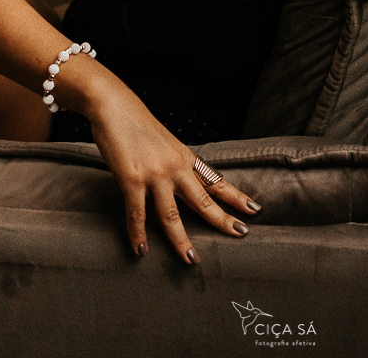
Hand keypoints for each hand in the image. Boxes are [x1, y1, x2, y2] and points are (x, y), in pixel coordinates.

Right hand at [87, 81, 260, 264]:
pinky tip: (141, 249)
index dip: (235, 196)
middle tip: (241, 234)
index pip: (215, 180)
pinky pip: (138, 214)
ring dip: (181, 240)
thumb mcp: (165, 143)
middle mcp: (175, 167)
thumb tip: (181, 179)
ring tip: (190, 259)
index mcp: (184, 157)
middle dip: (222, 220)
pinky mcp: (132, 180)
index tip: (253, 209)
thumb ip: (174, 163)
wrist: (114, 106)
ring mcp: (155, 174)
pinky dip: (139, 234)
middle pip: (203, 200)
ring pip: (172, 215)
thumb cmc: (136, 123)